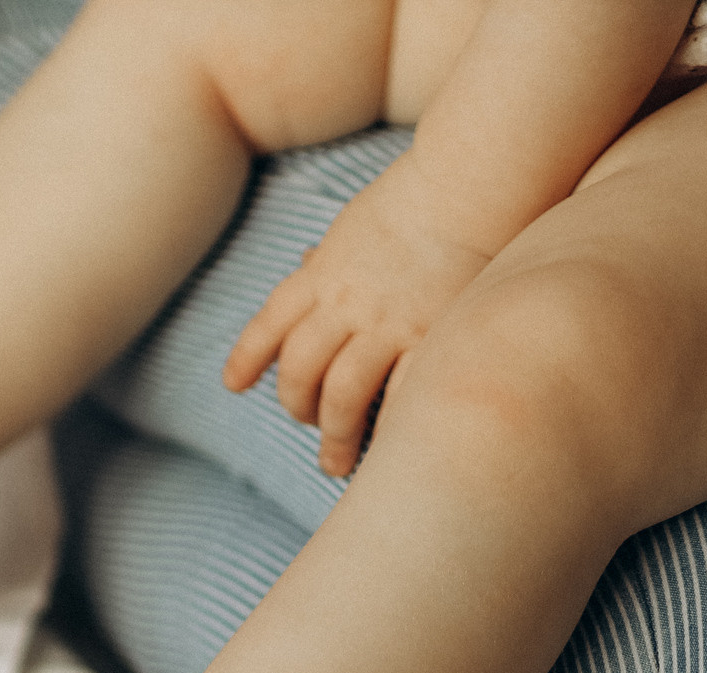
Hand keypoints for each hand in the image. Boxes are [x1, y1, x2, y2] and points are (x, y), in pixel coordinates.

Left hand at [224, 158, 497, 475]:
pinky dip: (389, 426)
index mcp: (322, 275)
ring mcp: (387, 323)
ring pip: (341, 394)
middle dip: (296, 405)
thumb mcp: (356, 221)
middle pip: (299, 370)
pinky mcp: (432, 335)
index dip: (247, 358)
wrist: (471, 176)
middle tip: (307, 424)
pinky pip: (401, 394)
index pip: (269, 324)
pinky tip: (389, 446)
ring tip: (337, 462)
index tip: (235, 386)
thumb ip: (331, 255)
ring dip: (335, 434)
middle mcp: (345, 303)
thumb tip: (308, 264)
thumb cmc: (421, 194)